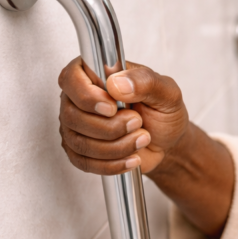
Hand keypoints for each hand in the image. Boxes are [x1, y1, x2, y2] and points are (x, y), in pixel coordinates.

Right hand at [58, 57, 188, 173]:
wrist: (166, 140)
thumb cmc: (162, 112)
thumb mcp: (166, 92)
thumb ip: (145, 82)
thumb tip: (117, 84)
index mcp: (95, 74)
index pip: (70, 79)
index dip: (87, 96)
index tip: (112, 107)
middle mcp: (78, 99)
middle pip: (72, 116)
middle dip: (110, 127)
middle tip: (138, 122)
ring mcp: (76, 127)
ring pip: (80, 142)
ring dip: (116, 146)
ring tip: (142, 138)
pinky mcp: (80, 151)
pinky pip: (85, 163)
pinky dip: (112, 164)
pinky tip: (133, 158)